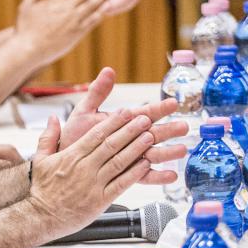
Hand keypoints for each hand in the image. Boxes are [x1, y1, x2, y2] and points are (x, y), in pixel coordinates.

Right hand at [14, 0, 111, 67]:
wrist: (28, 49)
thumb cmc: (24, 29)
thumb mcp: (25, 8)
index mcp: (54, 0)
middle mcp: (66, 8)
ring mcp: (73, 20)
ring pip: (92, 5)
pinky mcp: (76, 33)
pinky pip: (92, 21)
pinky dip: (100, 13)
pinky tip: (108, 7)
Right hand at [27, 110, 153, 235]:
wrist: (41, 216)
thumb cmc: (42, 190)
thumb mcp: (39, 160)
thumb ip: (48, 138)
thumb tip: (52, 118)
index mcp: (72, 156)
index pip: (96, 134)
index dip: (114, 122)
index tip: (126, 113)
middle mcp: (85, 168)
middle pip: (111, 145)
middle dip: (130, 130)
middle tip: (144, 120)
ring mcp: (94, 184)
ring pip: (119, 162)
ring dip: (136, 148)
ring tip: (149, 137)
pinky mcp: (100, 200)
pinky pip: (121, 184)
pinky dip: (134, 174)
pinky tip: (145, 165)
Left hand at [58, 67, 187, 183]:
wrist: (64, 160)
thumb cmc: (75, 135)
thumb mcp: (85, 111)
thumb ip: (97, 92)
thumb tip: (108, 70)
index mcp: (124, 122)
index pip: (145, 112)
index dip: (159, 108)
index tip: (173, 103)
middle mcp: (132, 139)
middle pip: (155, 133)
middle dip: (170, 129)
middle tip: (184, 126)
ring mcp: (132, 156)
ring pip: (154, 154)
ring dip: (169, 152)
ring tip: (182, 150)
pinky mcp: (128, 174)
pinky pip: (145, 177)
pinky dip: (158, 176)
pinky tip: (171, 176)